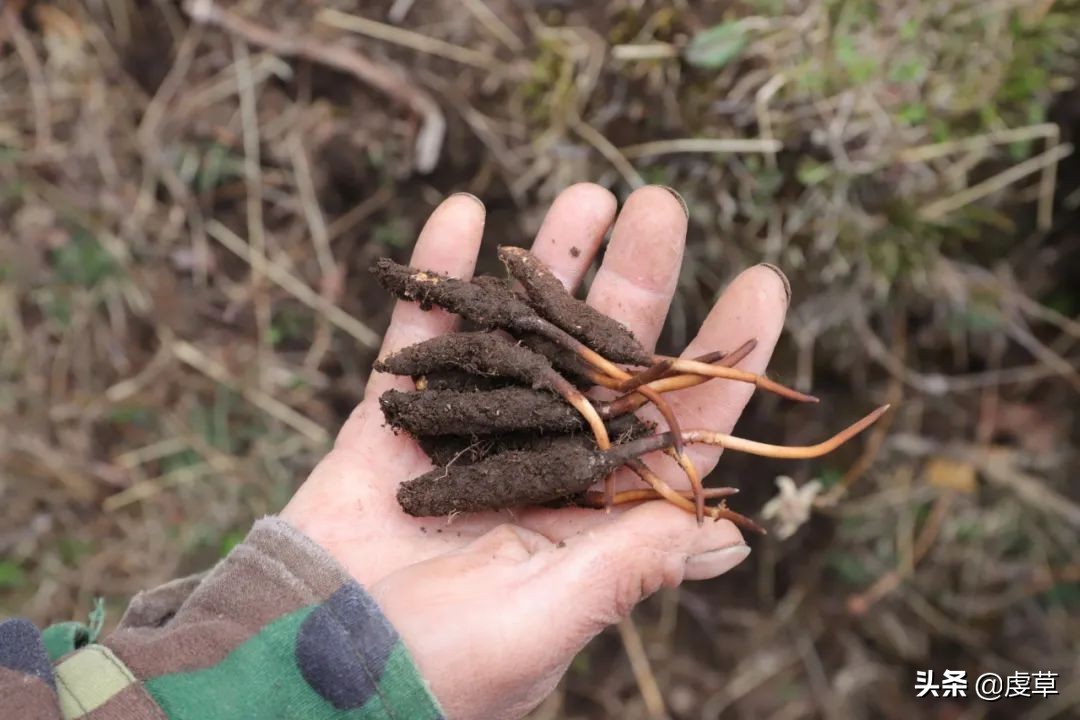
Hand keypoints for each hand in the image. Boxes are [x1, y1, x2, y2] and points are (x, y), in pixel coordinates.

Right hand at [281, 184, 789, 718]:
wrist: (306, 671)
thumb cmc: (433, 671)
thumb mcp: (544, 625)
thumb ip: (629, 568)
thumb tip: (732, 534)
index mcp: (588, 517)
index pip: (672, 428)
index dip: (719, 361)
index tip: (762, 286)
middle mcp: (537, 468)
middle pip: (600, 359)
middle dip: (634, 281)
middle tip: (660, 207)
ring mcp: (465, 440)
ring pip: (520, 335)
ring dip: (548, 264)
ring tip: (583, 195)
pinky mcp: (392, 427)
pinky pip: (418, 340)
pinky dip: (437, 279)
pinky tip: (462, 214)